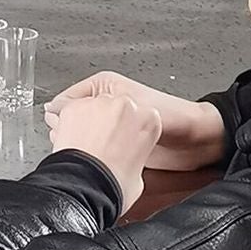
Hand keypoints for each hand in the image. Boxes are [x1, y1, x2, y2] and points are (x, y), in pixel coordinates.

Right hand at [45, 71, 226, 171]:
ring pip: (83, 136)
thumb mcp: (128, 103)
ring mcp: (113, 126)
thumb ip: (90, 107)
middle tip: (74, 145)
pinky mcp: (119, 144)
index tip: (60, 131)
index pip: (66, 100)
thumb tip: (54, 111)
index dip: (62, 117)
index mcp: (103, 86)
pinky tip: (96, 163)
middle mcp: (106, 104)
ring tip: (85, 155)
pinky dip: (95, 157)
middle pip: (73, 119)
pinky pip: (97, 150)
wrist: (196, 140)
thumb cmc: (171, 114)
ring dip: (82, 146)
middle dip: (70, 133)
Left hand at [48, 96, 162, 214]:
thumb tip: (127, 157)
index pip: (141, 117)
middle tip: (104, 144)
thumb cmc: (114, 183)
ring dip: (91, 122)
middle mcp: (125, 105)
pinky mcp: (74, 106)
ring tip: (87, 146)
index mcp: (148, 119)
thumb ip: (135, 154)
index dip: (129, 130)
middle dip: (111, 123)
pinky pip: (73, 111)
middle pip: (117, 107)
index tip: (122, 140)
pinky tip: (74, 142)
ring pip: (94, 107)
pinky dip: (72, 124)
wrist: (87, 186)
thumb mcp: (140, 173)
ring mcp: (98, 103)